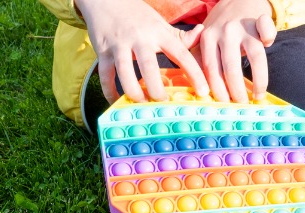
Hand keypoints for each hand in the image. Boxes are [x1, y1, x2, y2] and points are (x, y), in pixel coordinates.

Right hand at [76, 0, 209, 103]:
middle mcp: (140, 38)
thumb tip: (200, 33)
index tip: (203, 92)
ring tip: (142, 104)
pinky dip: (109, 91)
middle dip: (157, 89)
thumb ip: (180, 35)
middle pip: (149, 67)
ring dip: (133, 92)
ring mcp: (119, 44)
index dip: (194, 74)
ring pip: (124, 72)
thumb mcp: (160, 23)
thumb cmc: (137, 16)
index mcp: (159, 33)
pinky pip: (105, 75)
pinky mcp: (102, 50)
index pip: (181, 54)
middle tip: (163, 103)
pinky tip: (116, 101)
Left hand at [199, 0, 276, 102]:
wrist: (237, 0)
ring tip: (257, 95)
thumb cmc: (220, 28)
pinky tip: (269, 46)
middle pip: (231, 67)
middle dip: (236, 90)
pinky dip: (269, 36)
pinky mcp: (260, 19)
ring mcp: (244, 26)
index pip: (211, 68)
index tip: (223, 103)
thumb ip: (199, 59)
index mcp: (207, 37)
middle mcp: (225, 32)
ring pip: (254, 55)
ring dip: (258, 79)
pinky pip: (267, 28)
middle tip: (241, 104)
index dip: (218, 89)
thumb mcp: (203, 39)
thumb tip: (202, 90)